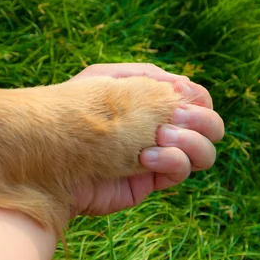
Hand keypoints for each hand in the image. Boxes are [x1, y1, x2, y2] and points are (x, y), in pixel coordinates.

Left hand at [70, 63, 223, 216]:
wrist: (49, 156)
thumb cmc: (74, 111)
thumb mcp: (109, 79)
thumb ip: (150, 78)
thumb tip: (188, 87)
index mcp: (153, 101)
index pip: (197, 99)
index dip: (200, 99)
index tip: (181, 98)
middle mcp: (160, 128)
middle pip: (211, 126)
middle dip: (202, 120)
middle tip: (176, 118)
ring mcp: (158, 156)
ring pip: (205, 153)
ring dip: (192, 141)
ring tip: (161, 137)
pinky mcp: (149, 181)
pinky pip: (182, 171)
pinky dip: (174, 160)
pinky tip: (146, 156)